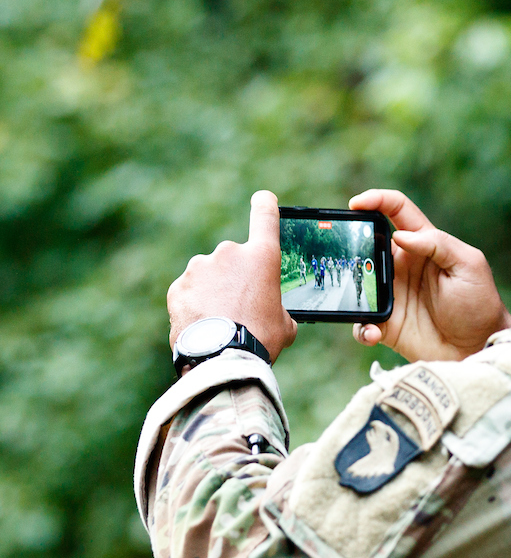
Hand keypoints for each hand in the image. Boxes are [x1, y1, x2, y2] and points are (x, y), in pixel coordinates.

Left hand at [167, 191, 297, 361]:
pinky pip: (190, 291)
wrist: (222, 358)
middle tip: (241, 307)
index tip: (263, 198)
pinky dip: (196, 304)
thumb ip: (278, 308)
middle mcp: (229, 253)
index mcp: (262, 257)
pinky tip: (204, 324)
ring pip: (209, 275)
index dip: (265, 205)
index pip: (265, 217)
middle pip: (234, 260)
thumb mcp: (285, 324)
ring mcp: (200, 268)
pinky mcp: (179, 286)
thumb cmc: (260, 339)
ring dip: (215, 291)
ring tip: (221, 321)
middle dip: (236, 278)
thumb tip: (273, 313)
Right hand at [348, 189, 510, 361]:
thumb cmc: (479, 303)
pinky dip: (362, 328)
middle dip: (351, 242)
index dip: (377, 200)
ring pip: (358, 282)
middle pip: (367, 243)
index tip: (356, 203)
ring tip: (355, 298)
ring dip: (350, 288)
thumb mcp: (469, 265)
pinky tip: (373, 332)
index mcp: (423, 245)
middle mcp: (403, 266)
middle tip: (341, 252)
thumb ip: (439, 244)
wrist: (479, 347)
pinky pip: (362, 323)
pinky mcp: (386, 323)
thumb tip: (401, 235)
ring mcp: (392, 294)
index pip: (397, 211)